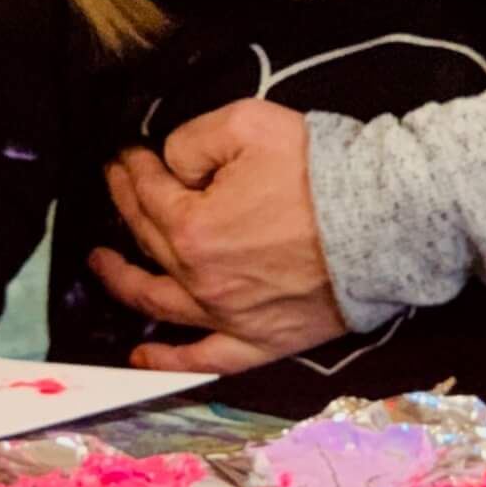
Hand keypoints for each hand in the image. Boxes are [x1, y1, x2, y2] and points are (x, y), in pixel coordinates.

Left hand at [90, 98, 346, 374]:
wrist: (384, 221)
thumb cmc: (317, 169)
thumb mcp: (247, 124)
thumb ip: (193, 139)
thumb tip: (172, 163)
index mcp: (191, 228)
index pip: (149, 193)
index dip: (134, 168)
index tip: (129, 154)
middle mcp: (199, 280)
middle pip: (149, 240)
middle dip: (126, 206)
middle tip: (116, 184)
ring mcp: (228, 317)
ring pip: (160, 304)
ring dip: (123, 281)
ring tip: (101, 263)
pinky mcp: (259, 341)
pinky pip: (204, 360)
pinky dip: (168, 361)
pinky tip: (141, 357)